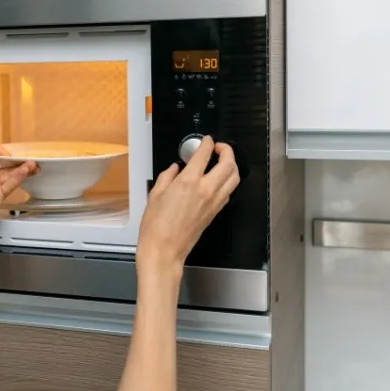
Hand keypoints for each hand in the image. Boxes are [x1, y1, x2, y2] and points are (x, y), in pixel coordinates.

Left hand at [0, 142, 37, 227]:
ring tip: (33, 165)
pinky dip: (19, 177)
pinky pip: (11, 184)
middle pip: (7, 166)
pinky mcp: (1, 194)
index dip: (5, 153)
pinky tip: (27, 171)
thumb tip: (6, 152)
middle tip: (31, 160)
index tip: (13, 153)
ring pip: (11, 175)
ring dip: (22, 169)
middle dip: (18, 162)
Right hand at [136, 136, 239, 278]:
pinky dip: (227, 182)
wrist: (164, 250)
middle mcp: (205, 190)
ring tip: (223, 162)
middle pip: (229, 164)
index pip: (205, 153)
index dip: (207, 143)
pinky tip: (217, 181)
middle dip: (226, 150)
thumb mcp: (155, 195)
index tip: (206, 140)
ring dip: (232, 166)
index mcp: (188, 182)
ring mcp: (213, 202)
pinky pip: (228, 192)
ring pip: (234, 178)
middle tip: (218, 148)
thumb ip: (167, 177)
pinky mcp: (215, 213)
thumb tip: (174, 169)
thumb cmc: (156, 227)